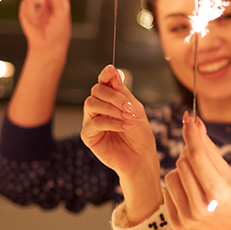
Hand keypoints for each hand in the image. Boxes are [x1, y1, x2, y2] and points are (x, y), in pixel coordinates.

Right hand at [19, 0, 70, 59]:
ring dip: (35, 3)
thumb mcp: (62, 13)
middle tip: (43, 4)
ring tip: (41, 14)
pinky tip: (37, 21)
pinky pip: (24, 4)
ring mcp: (33, 0)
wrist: (48, 44)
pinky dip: (30, 13)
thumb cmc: (59, 28)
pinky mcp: (25, 8)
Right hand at [80, 66, 158, 217]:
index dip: (105, 75)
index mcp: (109, 100)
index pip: (102, 83)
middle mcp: (98, 109)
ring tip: (128, 118)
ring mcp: (91, 122)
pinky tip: (124, 127)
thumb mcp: (135, 109)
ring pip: (91, 104)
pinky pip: (94, 123)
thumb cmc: (140, 135)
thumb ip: (122, 91)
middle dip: (114, 96)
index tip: (111, 70)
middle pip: (96, 91)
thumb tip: (112, 70)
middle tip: (131, 108)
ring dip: (112, 109)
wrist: (141, 159)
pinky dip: (111, 123)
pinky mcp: (88, 137)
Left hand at [162, 114, 230, 229]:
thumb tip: (195, 123)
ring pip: (171, 176)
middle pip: (182, 163)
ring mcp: (187, 218)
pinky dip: (178, 188)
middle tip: (201, 160)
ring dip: (182, 173)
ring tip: (197, 182)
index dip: (192, 135)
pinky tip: (191, 196)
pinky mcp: (177, 224)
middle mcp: (201, 207)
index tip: (188, 119)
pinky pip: (167, 191)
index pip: (197, 156)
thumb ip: (209, 149)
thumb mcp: (228, 173)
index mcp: (218, 193)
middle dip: (190, 155)